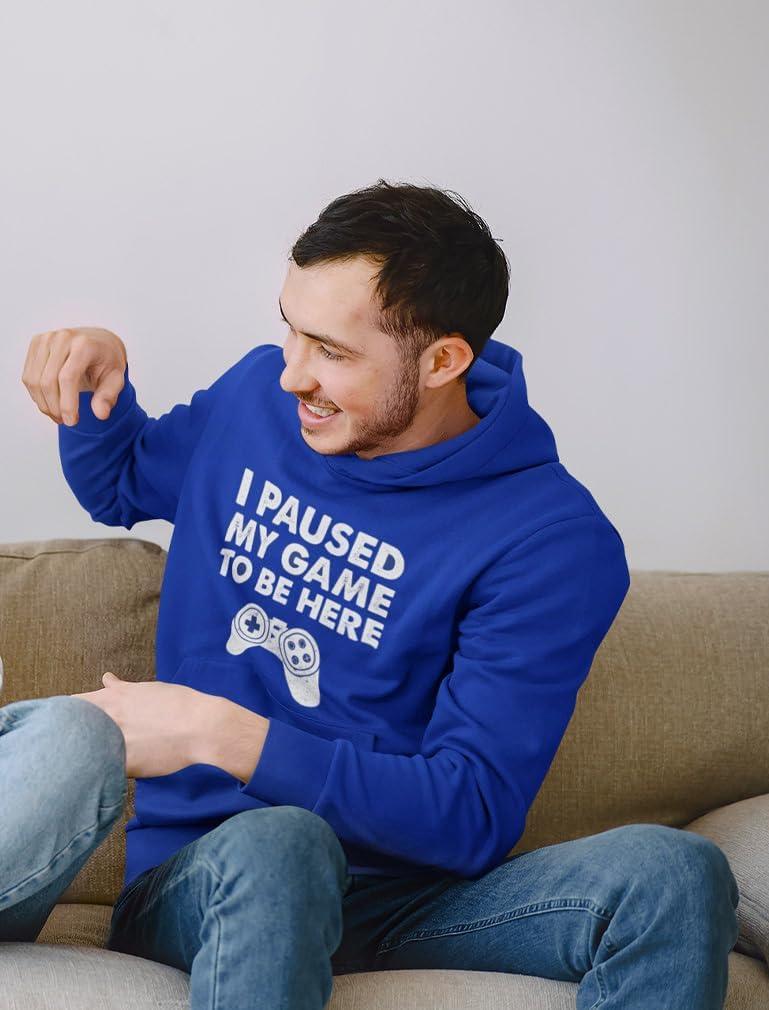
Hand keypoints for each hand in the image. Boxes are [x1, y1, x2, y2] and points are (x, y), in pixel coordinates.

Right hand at [21, 326, 127, 425]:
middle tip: (65, 421)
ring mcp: (46, 339)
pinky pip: (28, 376)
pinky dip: (37, 395)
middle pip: (48, 380)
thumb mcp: (116, 379)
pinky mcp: (36, 344)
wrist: (98, 342)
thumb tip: (101, 414)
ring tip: (58, 415)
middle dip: (55, 407)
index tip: (71, 422)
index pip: (68, 377)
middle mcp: (62, 338)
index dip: (67, 403)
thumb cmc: (107, 361)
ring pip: (34, 380)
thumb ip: (108, 396)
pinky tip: (50, 402)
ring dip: (44, 404)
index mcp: (84, 344)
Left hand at [72, 671, 218, 778]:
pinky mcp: (124, 764)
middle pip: (72, 727)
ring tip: (97, 758)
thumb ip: (120, 688)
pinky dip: (104, 771)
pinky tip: (111, 773)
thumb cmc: (179, 704)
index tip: (68, 720)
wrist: (201, 727)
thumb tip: (106, 679)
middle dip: (71, 734)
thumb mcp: (147, 689)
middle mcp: (108, 718)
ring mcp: (114, 741)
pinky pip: (104, 771)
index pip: (72, 705)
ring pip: (84, 751)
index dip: (67, 714)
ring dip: (86, 754)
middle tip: (79, 740)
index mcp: (112, 698)